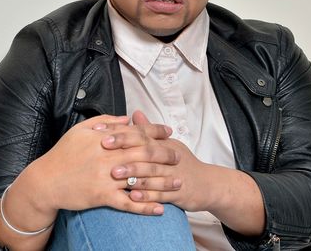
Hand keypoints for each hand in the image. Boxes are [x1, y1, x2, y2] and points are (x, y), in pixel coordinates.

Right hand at [13, 114, 178, 221]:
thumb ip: (106, 122)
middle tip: (178, 156)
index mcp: (106, 139)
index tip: (169, 132)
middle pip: (144, 154)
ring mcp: (107, 177)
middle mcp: (109, 157)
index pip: (137, 132)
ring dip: (162, 182)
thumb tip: (127, 118)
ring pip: (140, 179)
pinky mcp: (102, 196)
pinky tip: (160, 209)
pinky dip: (145, 207)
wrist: (45, 181)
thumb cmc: (63, 154)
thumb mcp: (81, 130)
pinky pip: (128, 203)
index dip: (155, 131)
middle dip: (165, 155)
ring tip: (178, 183)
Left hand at [113, 112, 265, 235]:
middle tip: (104, 146)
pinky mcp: (178, 194)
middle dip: (125, 148)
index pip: (143, 134)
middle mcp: (169, 158)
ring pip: (152, 172)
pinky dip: (146, 195)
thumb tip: (135, 114)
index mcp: (165, 144)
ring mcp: (174, 176)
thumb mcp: (169, 144)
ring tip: (114, 173)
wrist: (207, 185)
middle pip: (146, 150)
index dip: (123, 132)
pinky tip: (132, 196)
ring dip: (133, 173)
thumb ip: (149, 131)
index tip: (102, 132)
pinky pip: (161, 194)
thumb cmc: (183, 164)